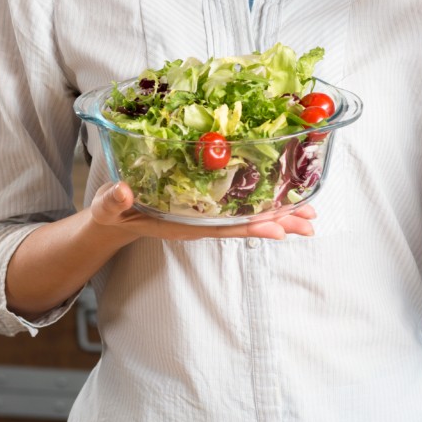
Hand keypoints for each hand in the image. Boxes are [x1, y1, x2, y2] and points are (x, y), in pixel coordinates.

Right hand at [88, 181, 316, 240]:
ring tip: (310, 215)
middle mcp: (201, 222)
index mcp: (183, 223)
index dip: (251, 227)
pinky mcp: (206, 207)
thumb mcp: (110, 207)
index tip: (279, 229)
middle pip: (245, 224)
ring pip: (248, 218)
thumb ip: (115, 201)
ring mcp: (206, 215)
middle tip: (311, 220)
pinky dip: (263, 204)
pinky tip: (283, 200)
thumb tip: (123, 193)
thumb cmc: (113, 213)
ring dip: (279, 215)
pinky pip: (239, 208)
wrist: (115, 218)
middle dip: (279, 222)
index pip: (223, 228)